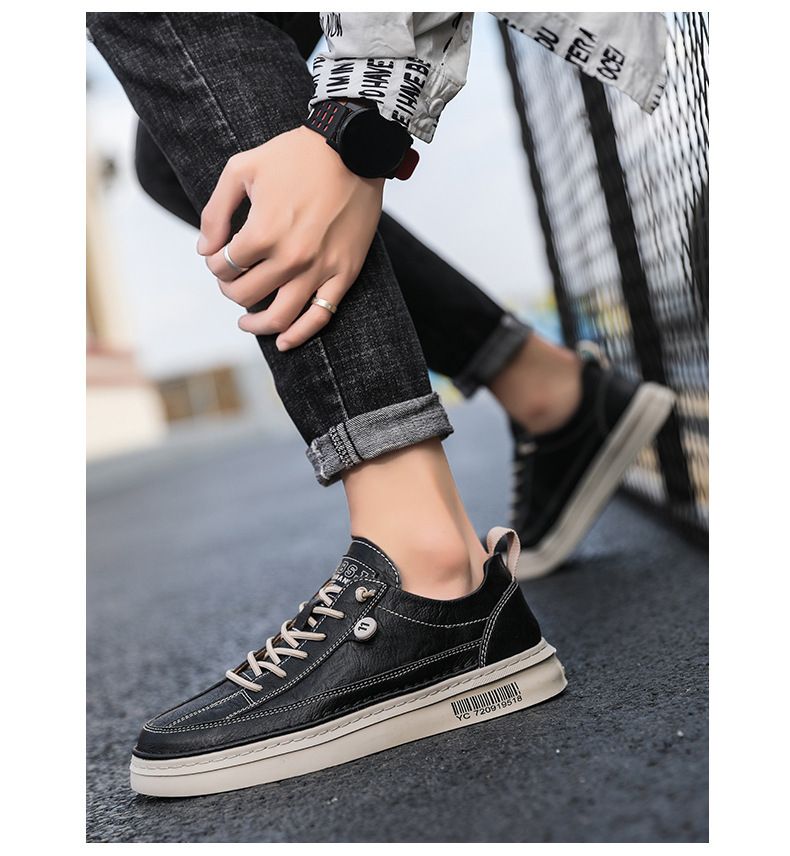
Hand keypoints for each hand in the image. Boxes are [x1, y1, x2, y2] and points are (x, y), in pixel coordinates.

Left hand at [198, 126, 384, 349]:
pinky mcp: (344, 273)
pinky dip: (300, 334)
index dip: (216, 263)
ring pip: (281, 315)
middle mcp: (290, 257)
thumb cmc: (295, 155)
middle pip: (246, 294)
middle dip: (231, 289)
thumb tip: (205, 249)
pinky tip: (284, 341)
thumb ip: (215, 211)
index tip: (220, 255)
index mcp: (263, 232)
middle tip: (232, 280)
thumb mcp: (241, 169)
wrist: (352, 148)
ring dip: (257, 324)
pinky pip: (321, 315)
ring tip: (247, 323)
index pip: (225, 266)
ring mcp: (319, 269)